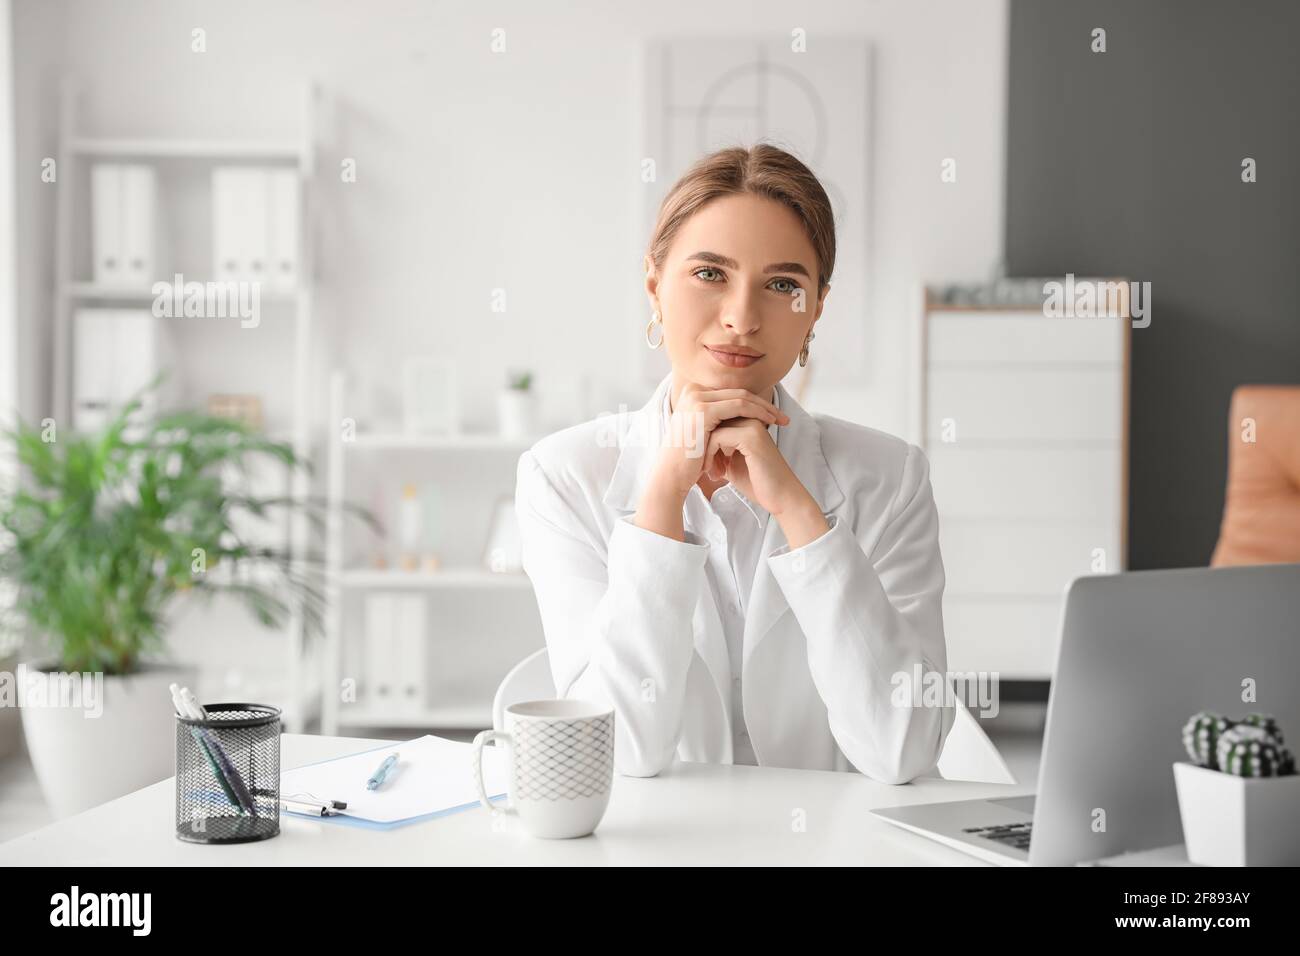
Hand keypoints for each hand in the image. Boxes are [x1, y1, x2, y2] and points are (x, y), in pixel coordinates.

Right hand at [635, 382, 786, 542]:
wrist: (671, 476)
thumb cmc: (688, 461)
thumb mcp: (704, 433)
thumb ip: (718, 419)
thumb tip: (741, 415)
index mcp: (692, 394)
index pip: (730, 394)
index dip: (754, 402)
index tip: (773, 414)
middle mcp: (692, 391)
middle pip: (737, 392)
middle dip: (763, 404)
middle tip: (782, 416)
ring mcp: (696, 398)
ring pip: (741, 397)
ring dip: (764, 408)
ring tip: (780, 421)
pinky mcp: (703, 409)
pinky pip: (739, 406)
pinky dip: (757, 413)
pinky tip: (769, 423)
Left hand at [703, 418, 830, 548]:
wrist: (780, 498)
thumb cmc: (756, 482)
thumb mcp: (730, 462)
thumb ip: (716, 449)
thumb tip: (693, 445)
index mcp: (748, 422)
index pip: (715, 420)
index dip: (705, 442)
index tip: (706, 465)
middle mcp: (751, 419)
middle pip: (712, 421)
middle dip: (703, 445)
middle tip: (705, 469)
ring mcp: (752, 426)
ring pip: (712, 428)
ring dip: (705, 452)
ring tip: (710, 473)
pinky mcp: (751, 437)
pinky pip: (717, 437)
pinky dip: (710, 455)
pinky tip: (716, 474)